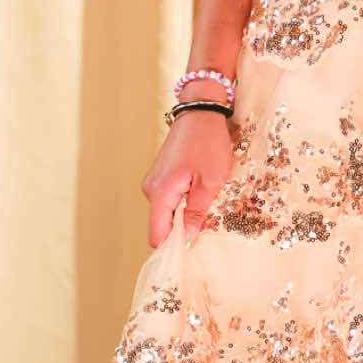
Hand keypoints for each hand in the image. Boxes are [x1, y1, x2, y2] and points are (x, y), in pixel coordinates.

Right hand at [140, 107, 236, 248]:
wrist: (201, 110)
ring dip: (184, 213)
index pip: (157, 235)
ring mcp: (154, 181)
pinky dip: (182, 201)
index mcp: (161, 193)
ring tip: (206, 203)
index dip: (173, 247)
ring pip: (166, 211)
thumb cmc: (208, 143)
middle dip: (182, 229)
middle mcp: (151, 189)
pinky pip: (168, 198)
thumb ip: (197, 212)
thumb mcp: (211, 181)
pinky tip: (199, 191)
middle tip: (207, 225)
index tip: (192, 251)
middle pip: (162, 225)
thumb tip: (186, 239)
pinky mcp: (160, 175)